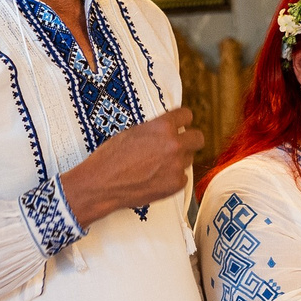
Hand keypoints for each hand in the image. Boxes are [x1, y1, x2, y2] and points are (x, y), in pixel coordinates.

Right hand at [59, 106, 201, 228]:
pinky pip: (182, 178)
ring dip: (177, 160)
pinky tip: (155, 179)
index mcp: (163, 126)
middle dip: (190, 140)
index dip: (182, 121)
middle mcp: (174, 144)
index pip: (187, 116)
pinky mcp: (176, 185)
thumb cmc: (111, 157)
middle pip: (198, 138)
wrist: (102, 184)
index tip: (180, 125)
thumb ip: (156, 130)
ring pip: (188, 159)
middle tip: (180, 144)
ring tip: (156, 166)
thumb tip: (168, 130)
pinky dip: (172, 178)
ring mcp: (177, 166)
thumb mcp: (133, 132)